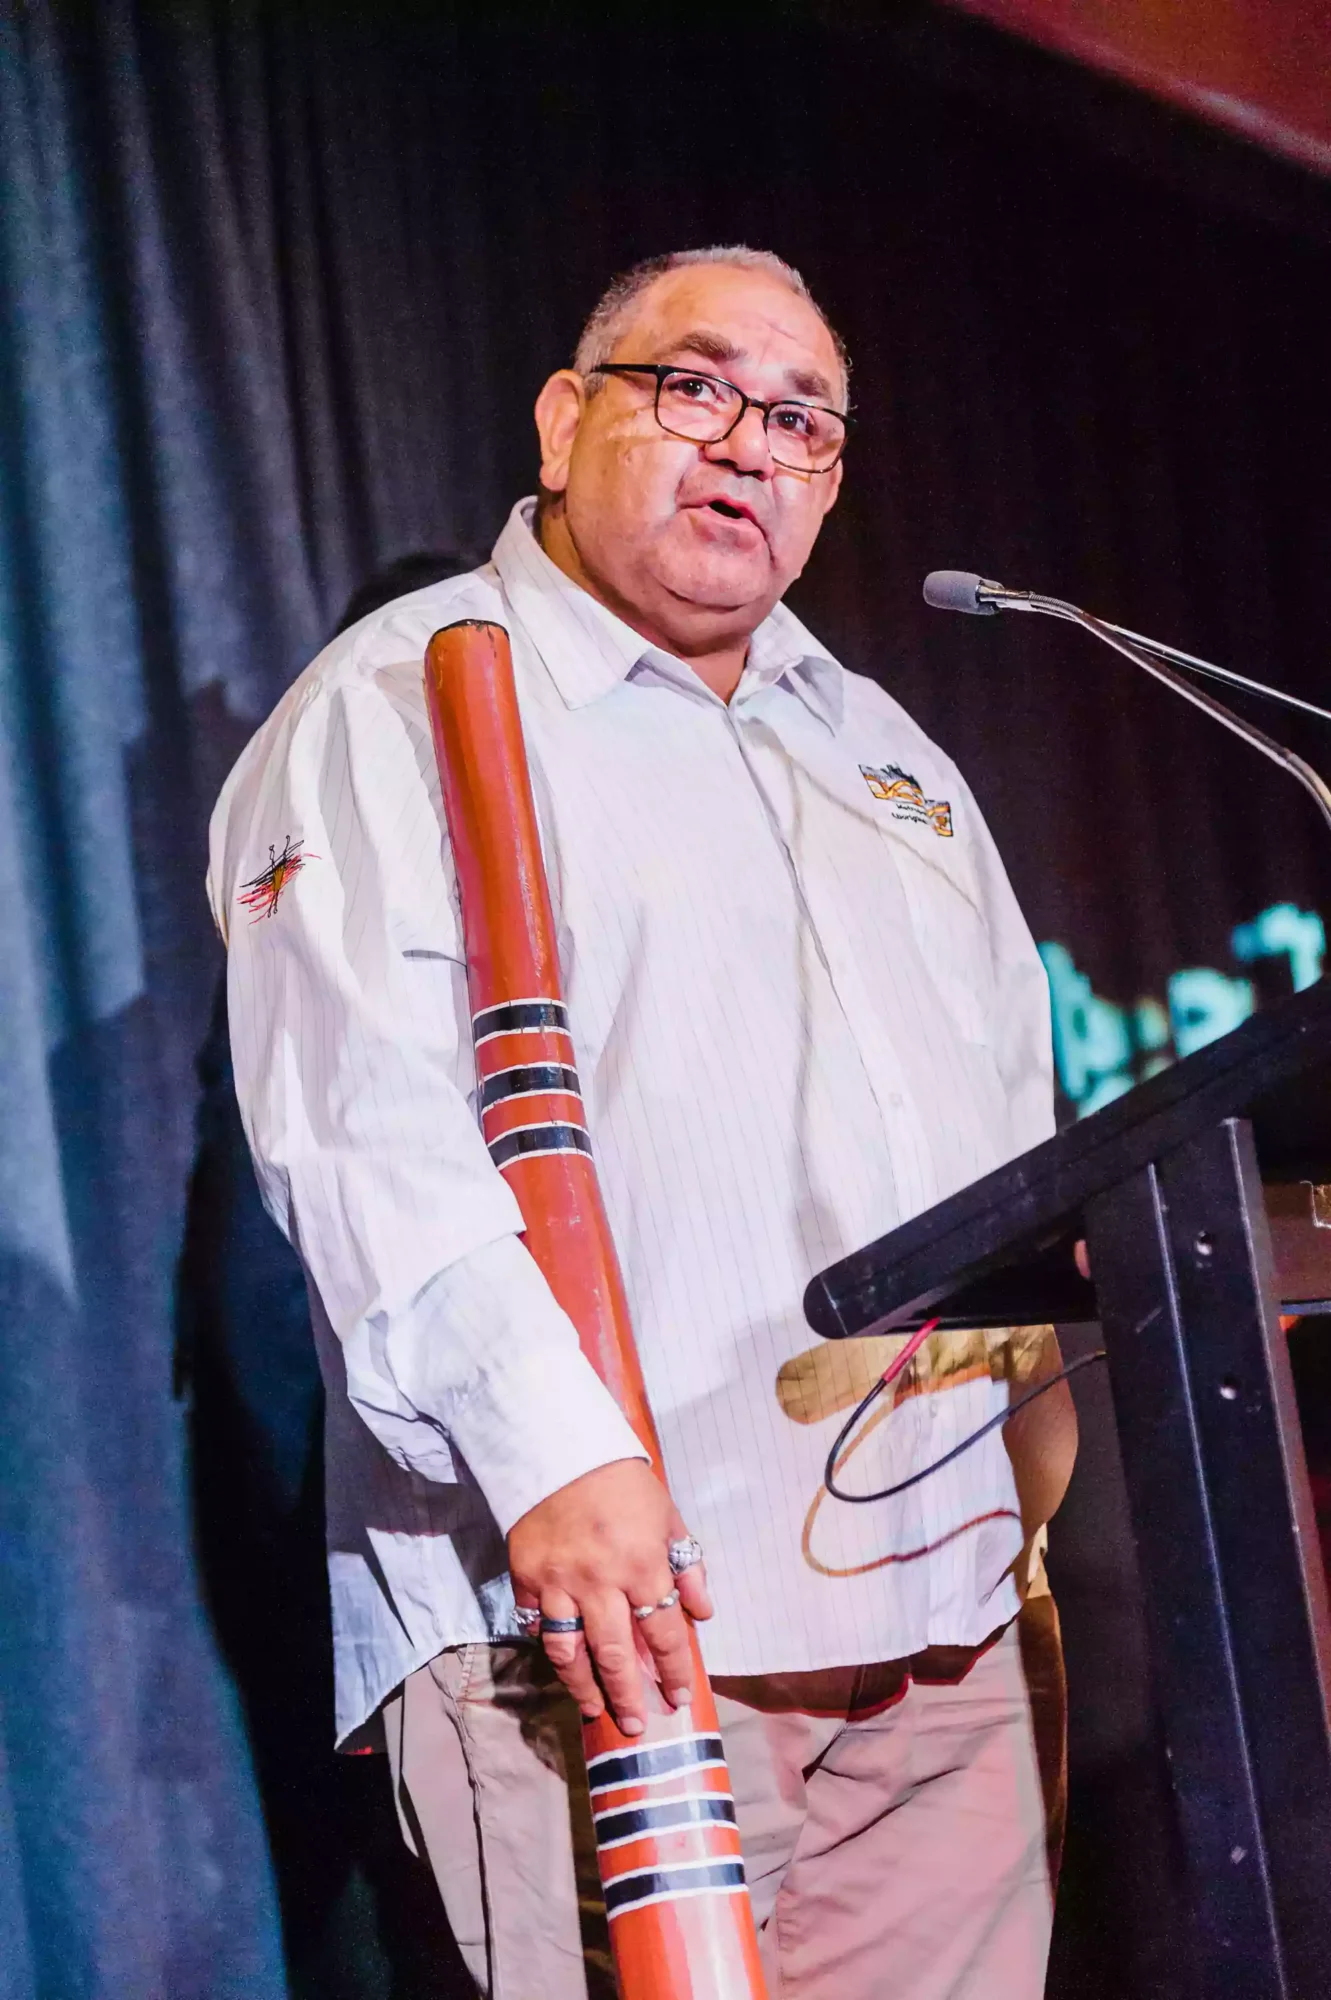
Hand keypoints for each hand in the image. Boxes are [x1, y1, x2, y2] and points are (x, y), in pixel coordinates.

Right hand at [508, 1458, 712, 1736]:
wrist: (558, 1449)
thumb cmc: (622, 1482)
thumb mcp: (667, 1515)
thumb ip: (687, 1564)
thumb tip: (703, 1612)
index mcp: (641, 1565)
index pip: (664, 1633)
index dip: (674, 1669)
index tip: (680, 1696)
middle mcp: (600, 1583)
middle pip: (614, 1655)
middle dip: (628, 1695)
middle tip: (636, 1724)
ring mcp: (558, 1583)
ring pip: (569, 1651)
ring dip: (583, 1686)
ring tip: (595, 1707)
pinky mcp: (526, 1578)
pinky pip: (536, 1623)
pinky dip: (548, 1643)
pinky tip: (560, 1658)